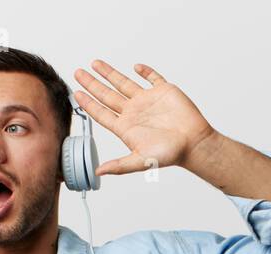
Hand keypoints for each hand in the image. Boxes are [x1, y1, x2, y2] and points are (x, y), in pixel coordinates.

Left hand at [73, 60, 217, 175]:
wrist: (194, 143)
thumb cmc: (170, 154)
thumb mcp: (140, 161)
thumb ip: (119, 165)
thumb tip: (98, 171)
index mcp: (126, 127)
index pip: (101, 113)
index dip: (88, 104)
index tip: (76, 94)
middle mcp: (134, 112)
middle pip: (107, 95)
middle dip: (92, 84)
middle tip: (78, 73)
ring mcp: (147, 101)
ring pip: (124, 83)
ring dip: (110, 74)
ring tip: (96, 64)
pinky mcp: (163, 92)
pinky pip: (152, 78)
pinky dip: (145, 71)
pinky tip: (135, 66)